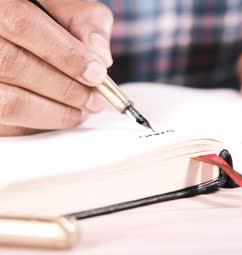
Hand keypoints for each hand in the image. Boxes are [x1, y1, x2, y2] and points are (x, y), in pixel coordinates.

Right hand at [0, 0, 113, 135]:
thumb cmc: (40, 16)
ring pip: (6, 101)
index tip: (98, 74)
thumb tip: (100, 58)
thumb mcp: (64, 7)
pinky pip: (5, 123)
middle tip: (95, 100)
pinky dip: (37, 124)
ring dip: (53, 112)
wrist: (14, 28)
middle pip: (14, 65)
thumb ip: (85, 22)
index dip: (65, 54)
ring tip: (83, 111)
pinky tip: (59, 116)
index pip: (23, 25)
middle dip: (66, 88)